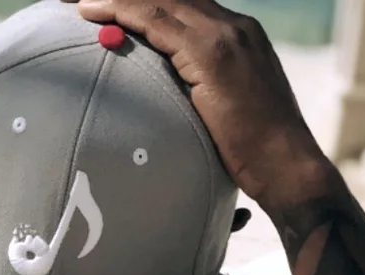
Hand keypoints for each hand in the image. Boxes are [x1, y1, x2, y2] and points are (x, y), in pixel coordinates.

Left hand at [67, 0, 336, 213]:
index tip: (108, 5)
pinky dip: (124, 12)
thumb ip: (200, 97)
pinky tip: (93, 12)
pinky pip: (158, 21)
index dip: (142, 2)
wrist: (289, 168)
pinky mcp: (213, 56)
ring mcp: (226, 37)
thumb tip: (170, 111)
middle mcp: (234, 27)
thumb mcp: (226, 115)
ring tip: (75, 0)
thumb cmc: (257, 157)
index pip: (183, 6)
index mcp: (238, 37)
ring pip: (159, 1)